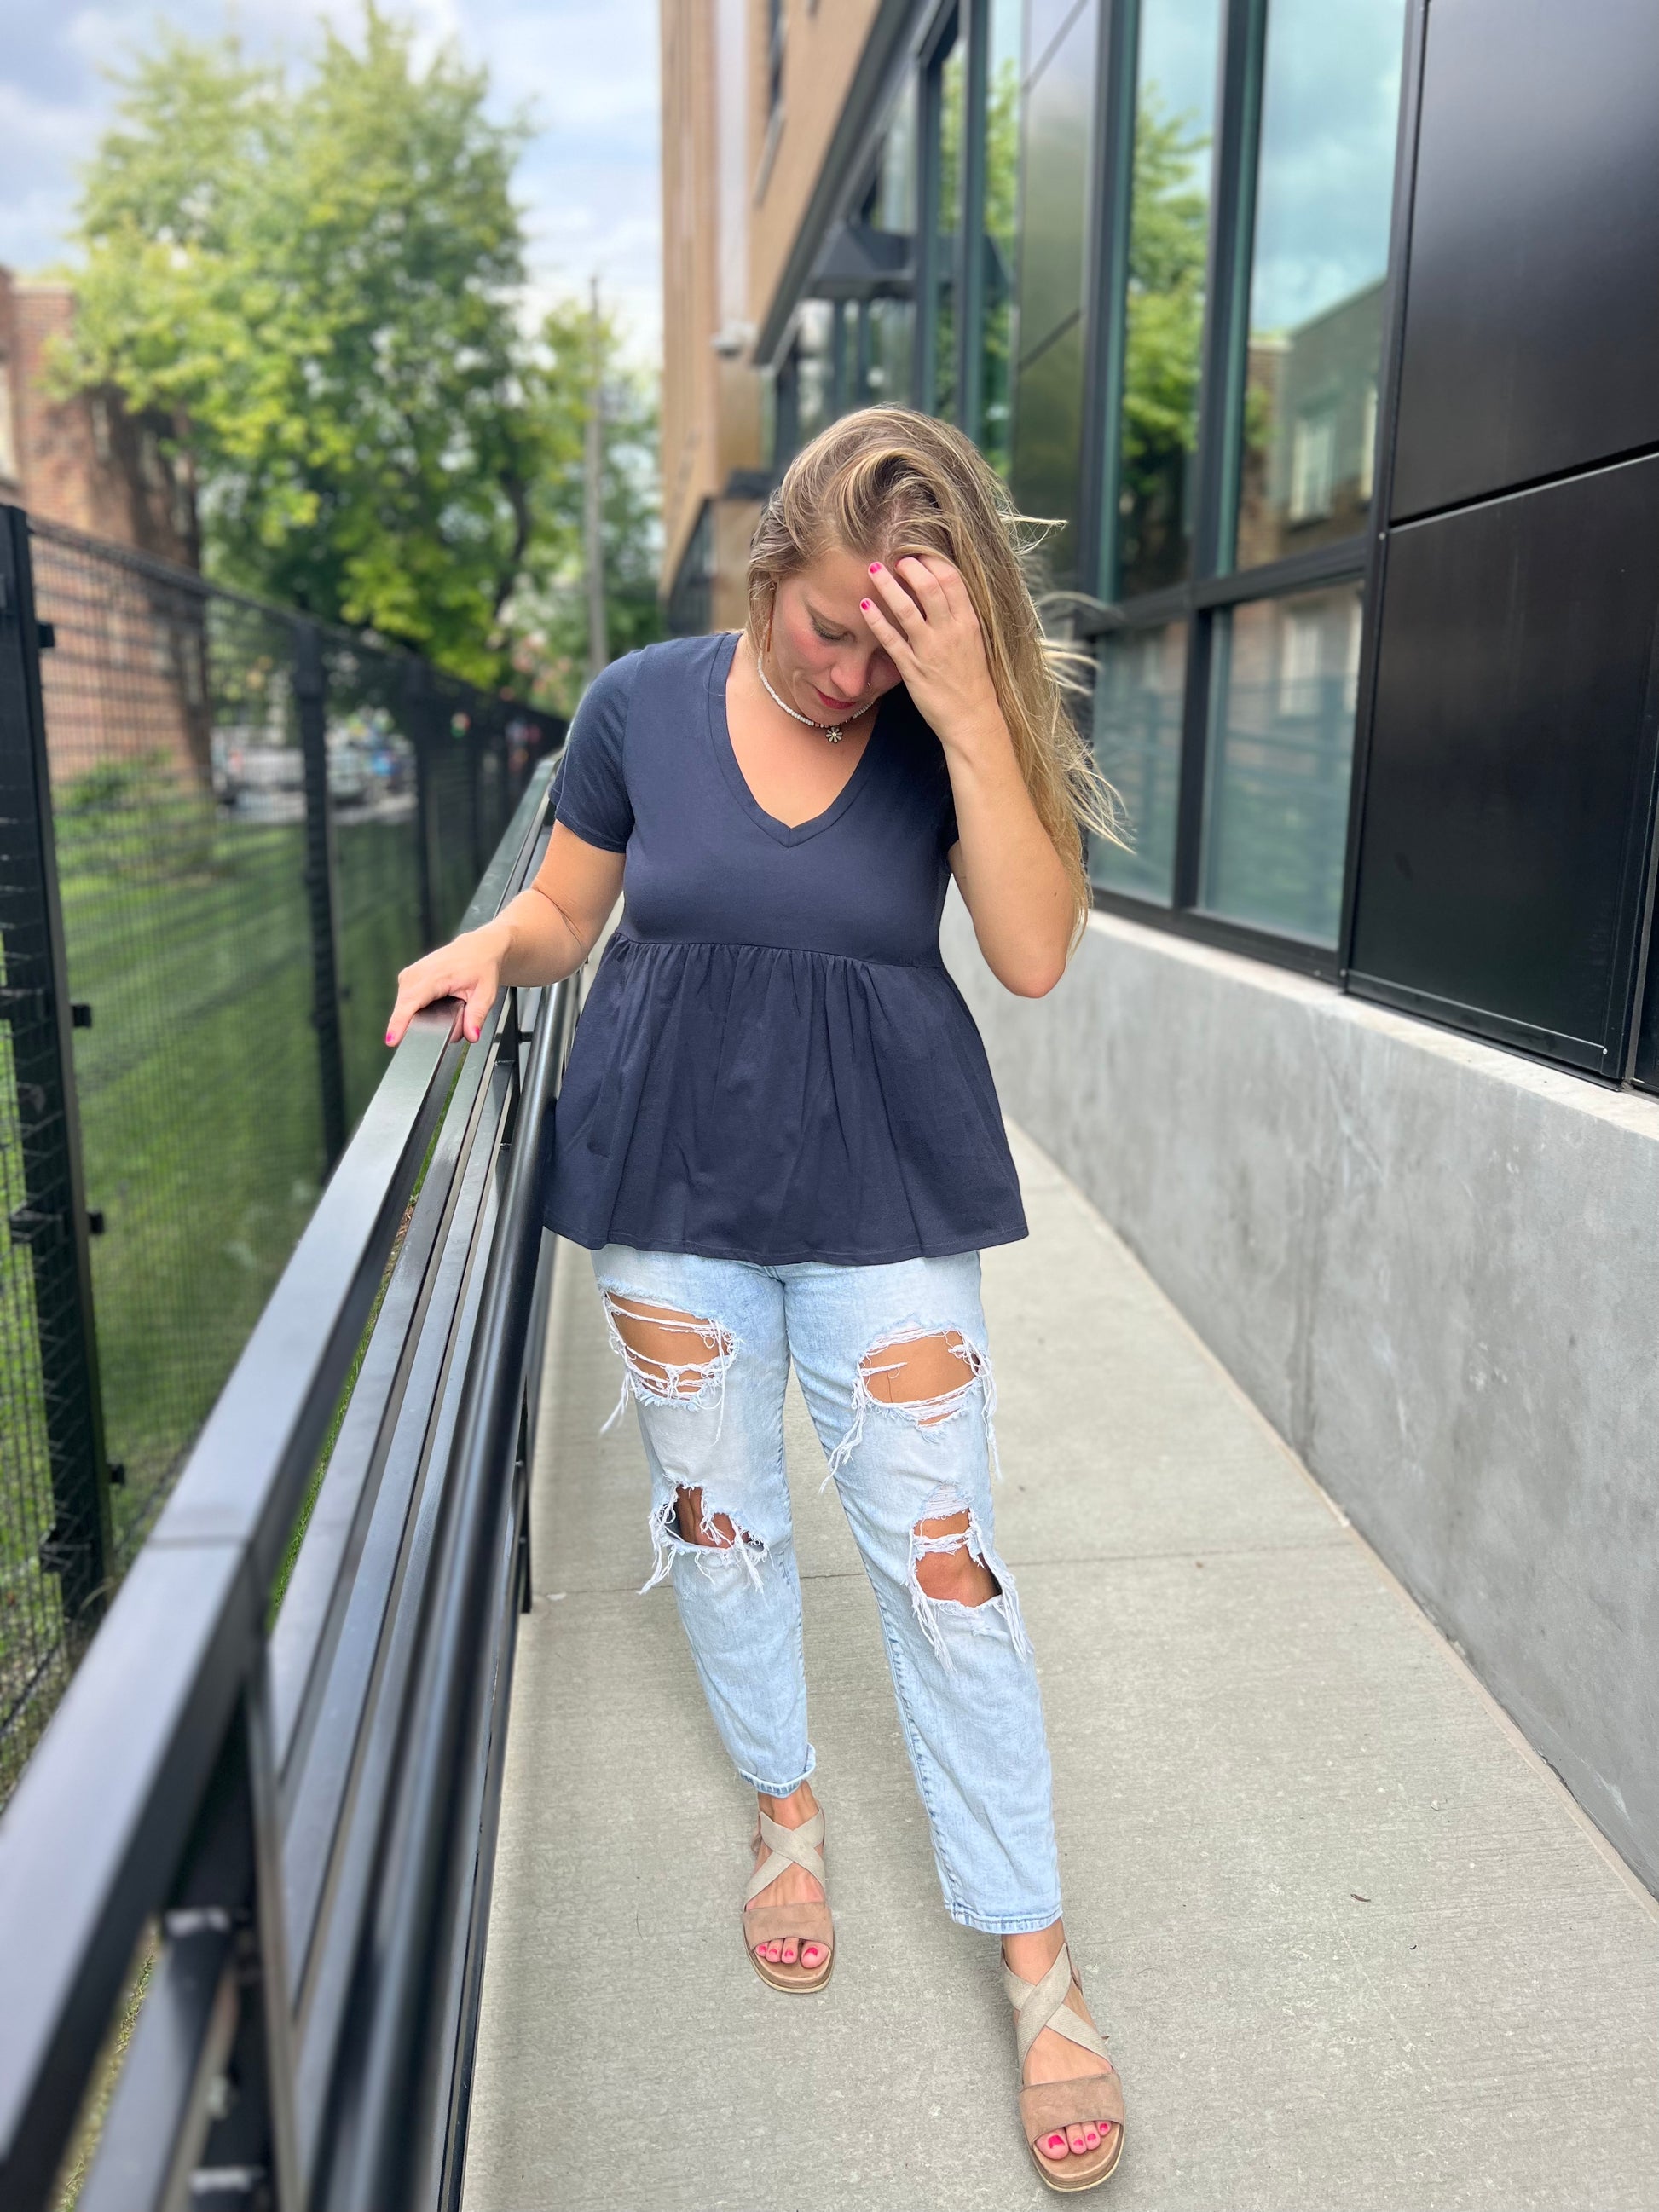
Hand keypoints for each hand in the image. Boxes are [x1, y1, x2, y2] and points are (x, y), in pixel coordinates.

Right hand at [385, 922, 506, 1047]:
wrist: (477, 949)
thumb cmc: (481, 967)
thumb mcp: (486, 993)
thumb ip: (477, 1016)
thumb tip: (472, 1035)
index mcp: (435, 975)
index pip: (411, 1002)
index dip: (399, 1023)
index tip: (392, 1039)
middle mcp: (418, 972)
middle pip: (404, 1007)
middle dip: (416, 1025)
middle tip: (445, 1023)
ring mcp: (410, 973)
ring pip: (403, 1004)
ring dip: (415, 1017)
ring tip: (441, 1012)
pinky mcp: (408, 976)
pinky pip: (404, 999)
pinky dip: (413, 1008)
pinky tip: (428, 1008)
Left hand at [858, 556, 1002, 752]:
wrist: (973, 718)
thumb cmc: (972, 680)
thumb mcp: (974, 641)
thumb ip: (957, 616)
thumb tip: (940, 591)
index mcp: (969, 621)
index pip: (951, 578)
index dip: (931, 561)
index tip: (917, 554)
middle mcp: (951, 631)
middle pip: (929, 586)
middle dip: (909, 566)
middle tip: (895, 559)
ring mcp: (931, 650)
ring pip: (907, 609)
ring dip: (887, 586)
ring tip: (873, 570)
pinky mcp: (913, 669)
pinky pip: (891, 640)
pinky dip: (876, 621)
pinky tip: (864, 606)